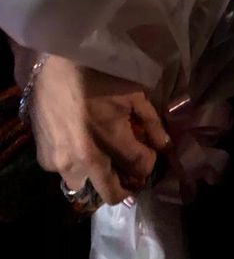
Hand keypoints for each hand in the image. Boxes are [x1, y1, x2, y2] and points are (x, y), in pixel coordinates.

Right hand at [24, 52, 168, 204]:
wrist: (53, 64)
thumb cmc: (98, 74)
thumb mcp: (133, 93)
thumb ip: (151, 122)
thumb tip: (164, 145)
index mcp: (110, 138)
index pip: (141, 168)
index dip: (150, 162)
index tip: (149, 152)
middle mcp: (84, 159)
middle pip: (112, 194)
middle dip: (127, 185)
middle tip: (131, 171)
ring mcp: (60, 163)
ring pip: (87, 188)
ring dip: (100, 179)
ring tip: (105, 159)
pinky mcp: (44, 159)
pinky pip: (66, 174)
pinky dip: (78, 167)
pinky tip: (82, 146)